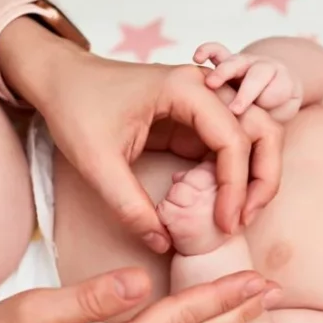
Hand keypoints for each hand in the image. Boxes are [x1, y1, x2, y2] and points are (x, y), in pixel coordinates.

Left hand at [0, 19, 284, 251]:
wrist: (60, 79)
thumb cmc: (75, 107)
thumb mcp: (95, 162)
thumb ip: (128, 205)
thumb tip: (162, 242)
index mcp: (185, 89)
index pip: (233, 138)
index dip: (234, 186)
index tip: (225, 224)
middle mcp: (204, 89)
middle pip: (262, 129)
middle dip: (263, 176)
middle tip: (246, 218)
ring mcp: (203, 104)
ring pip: (254, 136)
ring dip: (256, 174)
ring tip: (240, 214)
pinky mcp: (195, 121)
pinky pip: (230, 147)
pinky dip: (234, 175)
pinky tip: (222, 205)